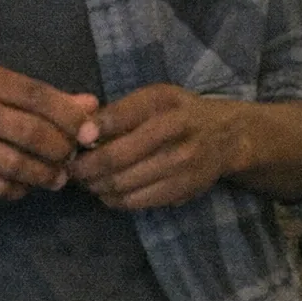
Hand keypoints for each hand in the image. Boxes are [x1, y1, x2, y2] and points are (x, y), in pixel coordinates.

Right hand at [0, 65, 98, 200]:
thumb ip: (44, 98)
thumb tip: (92, 105)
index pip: (38, 95)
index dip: (69, 116)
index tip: (91, 134)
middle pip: (30, 132)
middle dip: (60, 150)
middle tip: (73, 161)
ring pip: (14, 164)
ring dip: (43, 175)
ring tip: (56, 179)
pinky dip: (17, 190)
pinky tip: (24, 187)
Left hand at [69, 84, 243, 209]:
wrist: (228, 137)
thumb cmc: (183, 112)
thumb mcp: (157, 98)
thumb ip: (121, 111)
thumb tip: (83, 131)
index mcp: (167, 108)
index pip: (119, 120)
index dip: (89, 134)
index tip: (74, 141)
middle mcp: (177, 139)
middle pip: (116, 160)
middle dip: (86, 168)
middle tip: (72, 169)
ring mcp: (180, 169)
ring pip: (122, 185)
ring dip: (96, 186)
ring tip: (87, 180)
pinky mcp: (180, 192)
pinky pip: (136, 202)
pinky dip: (114, 199)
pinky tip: (107, 191)